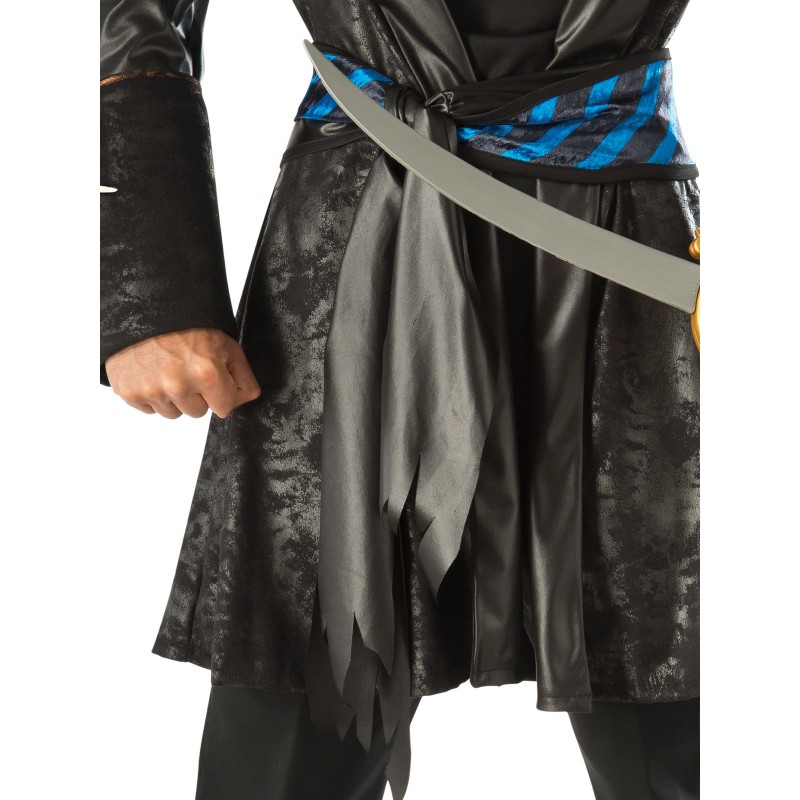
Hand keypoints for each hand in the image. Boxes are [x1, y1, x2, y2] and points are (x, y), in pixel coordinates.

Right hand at [105, 327, 260, 418]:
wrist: (148, 307)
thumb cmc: (189, 325)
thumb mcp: (227, 346)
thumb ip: (243, 378)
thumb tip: (241, 401)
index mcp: (206, 374)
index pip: (224, 408)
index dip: (221, 392)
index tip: (213, 377)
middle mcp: (177, 386)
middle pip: (197, 412)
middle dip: (197, 395)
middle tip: (188, 368)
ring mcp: (151, 390)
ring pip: (172, 413)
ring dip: (174, 397)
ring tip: (169, 368)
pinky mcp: (128, 392)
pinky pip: (149, 408)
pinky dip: (151, 394)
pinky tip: (152, 372)